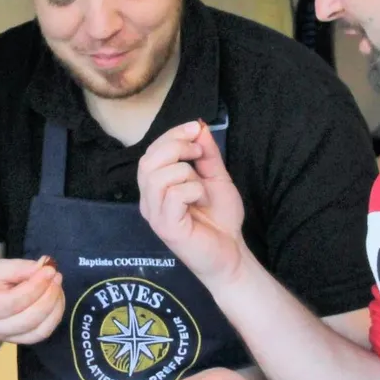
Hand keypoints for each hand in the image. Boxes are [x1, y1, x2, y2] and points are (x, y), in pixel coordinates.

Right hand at [0, 256, 64, 344]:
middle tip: (56, 277)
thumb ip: (20, 268)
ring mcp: (7, 338)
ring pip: (40, 331)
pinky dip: (54, 317)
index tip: (50, 270)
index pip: (15, 302)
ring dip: (55, 308)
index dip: (37, 286)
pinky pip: (42, 334)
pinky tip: (56, 300)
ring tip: (57, 287)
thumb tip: (44, 268)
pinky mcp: (19, 342)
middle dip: (49, 296)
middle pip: (30, 319)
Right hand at [137, 122, 247, 284]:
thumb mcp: (216, 177)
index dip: (172, 134)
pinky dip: (193, 190)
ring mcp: (155, 215)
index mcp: (156, 187)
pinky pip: (173, 195)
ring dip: (186, 172)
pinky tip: (201, 201)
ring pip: (157, 176)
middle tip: (200, 155)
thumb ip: (206, 154)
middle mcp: (149, 200)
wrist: (232, 253)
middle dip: (176, 147)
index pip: (151, 151)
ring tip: (201, 186)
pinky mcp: (166, 227)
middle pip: (147, 160)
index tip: (196, 128)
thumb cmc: (221, 219)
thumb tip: (198, 127)